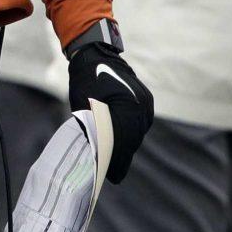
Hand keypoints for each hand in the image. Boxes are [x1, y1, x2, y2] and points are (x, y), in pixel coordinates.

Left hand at [68, 43, 152, 183]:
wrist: (96, 54)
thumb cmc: (84, 82)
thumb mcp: (84, 109)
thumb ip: (93, 132)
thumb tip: (98, 157)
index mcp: (126, 108)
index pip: (122, 143)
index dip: (116, 163)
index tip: (111, 178)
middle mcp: (141, 107)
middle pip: (131, 141)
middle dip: (121, 157)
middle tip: (112, 174)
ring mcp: (146, 104)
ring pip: (137, 133)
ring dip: (127, 146)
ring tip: (116, 161)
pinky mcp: (147, 101)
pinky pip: (140, 123)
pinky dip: (131, 133)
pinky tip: (122, 142)